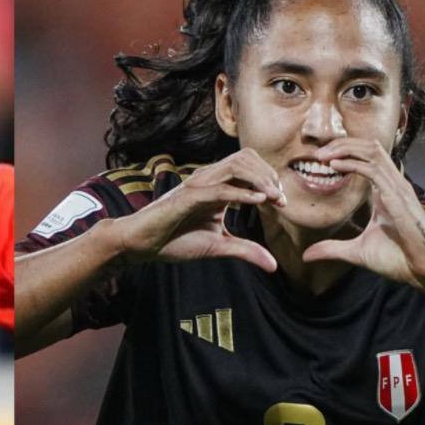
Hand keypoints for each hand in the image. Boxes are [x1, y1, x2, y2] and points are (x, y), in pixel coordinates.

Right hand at [112, 148, 284, 271]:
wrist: (142, 245)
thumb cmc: (174, 241)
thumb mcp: (218, 247)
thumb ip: (246, 250)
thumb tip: (273, 266)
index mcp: (216, 186)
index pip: (249, 168)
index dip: (270, 180)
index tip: (283, 204)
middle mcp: (208, 179)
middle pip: (246, 158)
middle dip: (269, 175)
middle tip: (280, 200)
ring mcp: (197, 185)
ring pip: (236, 165)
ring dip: (259, 179)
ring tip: (273, 198)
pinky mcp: (187, 197)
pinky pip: (219, 189)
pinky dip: (242, 193)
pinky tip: (258, 201)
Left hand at [301, 138, 424, 288]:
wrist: (424, 272)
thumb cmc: (398, 259)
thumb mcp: (356, 252)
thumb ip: (332, 249)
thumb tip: (306, 255)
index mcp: (385, 191)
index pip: (366, 157)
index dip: (343, 151)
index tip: (318, 160)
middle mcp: (392, 184)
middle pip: (368, 147)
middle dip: (341, 144)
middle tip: (317, 153)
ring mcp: (397, 188)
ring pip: (373, 151)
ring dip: (345, 148)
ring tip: (323, 156)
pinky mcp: (398, 198)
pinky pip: (375, 171)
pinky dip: (353, 164)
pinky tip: (335, 166)